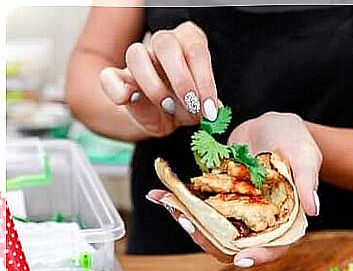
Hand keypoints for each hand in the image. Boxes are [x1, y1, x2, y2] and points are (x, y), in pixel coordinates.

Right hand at [99, 21, 217, 137]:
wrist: (161, 118)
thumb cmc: (186, 105)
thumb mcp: (200, 106)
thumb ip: (206, 103)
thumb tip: (215, 107)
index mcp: (189, 42)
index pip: (196, 51)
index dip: (205, 81)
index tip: (210, 108)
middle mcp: (164, 44)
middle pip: (166, 45)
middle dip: (182, 80)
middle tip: (192, 106)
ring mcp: (139, 57)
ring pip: (136, 55)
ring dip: (154, 87)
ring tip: (168, 108)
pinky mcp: (117, 77)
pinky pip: (108, 76)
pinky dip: (117, 90)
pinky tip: (130, 101)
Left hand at [147, 111, 321, 267]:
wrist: (271, 125)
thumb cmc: (295, 140)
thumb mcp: (304, 156)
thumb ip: (306, 182)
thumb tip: (313, 209)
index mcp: (283, 218)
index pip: (275, 247)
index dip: (259, 256)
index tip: (240, 259)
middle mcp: (257, 220)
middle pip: (234, 243)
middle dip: (209, 238)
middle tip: (188, 222)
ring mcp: (236, 210)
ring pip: (212, 228)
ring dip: (189, 220)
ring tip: (168, 204)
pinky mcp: (219, 197)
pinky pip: (199, 206)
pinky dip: (180, 200)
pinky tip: (160, 193)